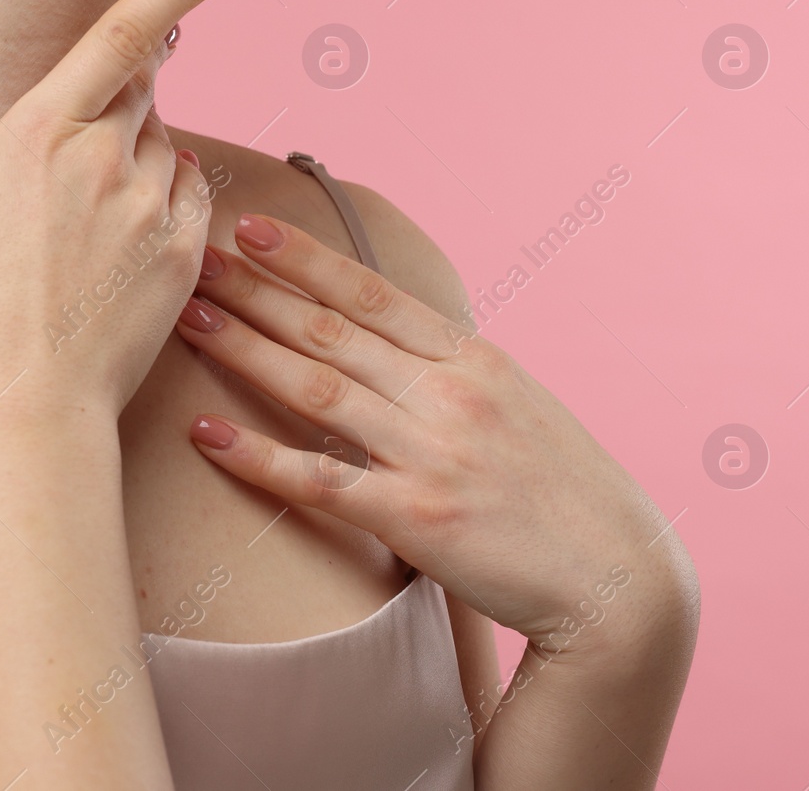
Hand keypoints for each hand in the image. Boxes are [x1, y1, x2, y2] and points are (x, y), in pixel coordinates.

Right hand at [0, 0, 256, 426]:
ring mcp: (154, 207)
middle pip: (141, 89)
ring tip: (81, 220)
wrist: (21, 412)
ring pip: (165, 144)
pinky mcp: (185, 256)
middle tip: (70, 157)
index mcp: (41, 134)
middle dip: (118, 96)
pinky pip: (191, 194)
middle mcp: (109, 157)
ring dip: (137, 153)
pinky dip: (168, 193)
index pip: (124, 33)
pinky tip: (123, 234)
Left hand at [174, 214, 694, 648]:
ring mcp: (431, 454)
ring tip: (190, 322)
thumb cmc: (565, 495)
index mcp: (475, 361)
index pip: (375, 295)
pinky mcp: (415, 517)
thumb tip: (394, 342)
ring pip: (317, 388)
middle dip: (256, 291)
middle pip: (332, 330)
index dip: (308, 259)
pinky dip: (257, 456)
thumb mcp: (518, 407)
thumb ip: (453, 373)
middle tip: (194, 261)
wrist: (619, 580)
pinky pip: (319, 480)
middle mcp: (450, 396)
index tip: (254, 228)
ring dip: (245, 350)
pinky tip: (207, 433)